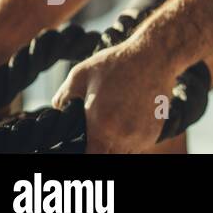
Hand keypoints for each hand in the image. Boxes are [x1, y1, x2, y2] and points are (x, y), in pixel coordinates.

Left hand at [52, 41, 179, 152]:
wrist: (155, 55)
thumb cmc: (117, 63)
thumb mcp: (80, 74)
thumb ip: (63, 97)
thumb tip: (56, 111)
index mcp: (101, 125)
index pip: (88, 156)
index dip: (82, 151)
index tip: (81, 143)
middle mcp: (122, 135)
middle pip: (105, 156)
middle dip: (98, 149)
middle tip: (95, 133)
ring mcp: (140, 136)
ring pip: (121, 155)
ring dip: (114, 147)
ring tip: (111, 128)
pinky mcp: (153, 132)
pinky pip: (136, 148)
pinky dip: (129, 141)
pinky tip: (126, 123)